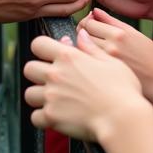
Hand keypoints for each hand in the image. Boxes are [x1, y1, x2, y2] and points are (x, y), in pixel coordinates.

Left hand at [24, 31, 146, 139]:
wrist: (123, 119)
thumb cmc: (122, 89)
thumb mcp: (110, 61)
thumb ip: (90, 47)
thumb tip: (80, 34)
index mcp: (68, 57)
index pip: (38, 44)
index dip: (42, 49)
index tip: (50, 56)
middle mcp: (55, 74)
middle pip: (29, 68)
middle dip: (37, 73)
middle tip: (52, 80)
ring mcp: (51, 96)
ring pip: (29, 93)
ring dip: (38, 96)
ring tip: (53, 100)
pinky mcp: (52, 117)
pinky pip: (35, 118)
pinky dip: (42, 119)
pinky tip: (54, 117)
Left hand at [77, 9, 152, 106]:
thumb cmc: (150, 56)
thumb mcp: (134, 33)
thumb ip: (112, 21)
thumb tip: (95, 11)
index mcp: (118, 34)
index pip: (89, 22)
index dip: (87, 21)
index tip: (91, 24)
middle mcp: (110, 47)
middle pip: (82, 34)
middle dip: (83, 32)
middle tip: (88, 35)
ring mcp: (106, 63)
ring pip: (82, 49)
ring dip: (83, 46)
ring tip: (91, 47)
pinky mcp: (105, 75)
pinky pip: (87, 62)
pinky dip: (86, 58)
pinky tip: (93, 59)